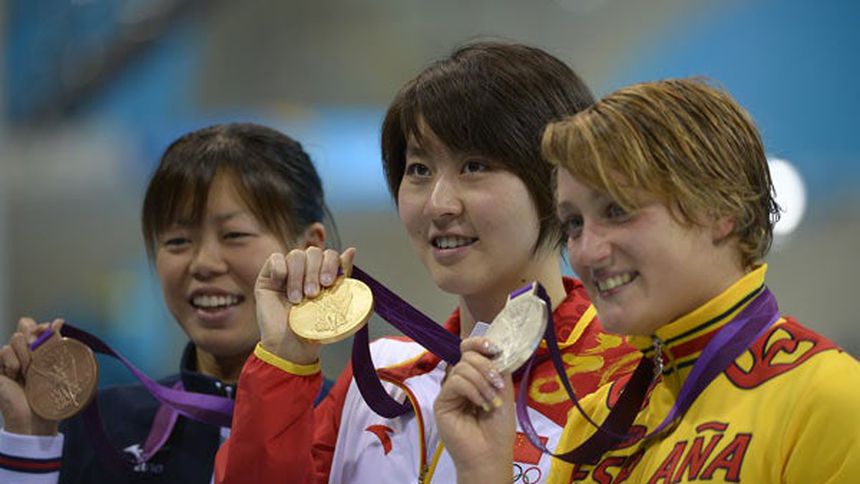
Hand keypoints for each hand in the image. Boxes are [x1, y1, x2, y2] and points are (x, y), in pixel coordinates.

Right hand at [0, 317, 63, 434]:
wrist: (36, 416)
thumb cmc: (49, 395)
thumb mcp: (56, 365)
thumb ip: (55, 342)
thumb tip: (58, 320)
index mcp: (40, 350)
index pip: (36, 325)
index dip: (42, 325)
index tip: (53, 329)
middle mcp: (24, 351)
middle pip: (25, 324)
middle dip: (35, 337)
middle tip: (40, 356)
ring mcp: (10, 359)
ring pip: (16, 337)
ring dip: (26, 354)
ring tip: (29, 372)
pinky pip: (3, 350)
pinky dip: (12, 362)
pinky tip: (16, 375)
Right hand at [255, 247, 355, 364]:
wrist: (290, 347)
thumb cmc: (312, 328)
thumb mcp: (333, 301)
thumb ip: (341, 275)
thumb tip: (351, 250)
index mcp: (322, 274)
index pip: (329, 255)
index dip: (331, 264)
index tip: (329, 283)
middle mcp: (305, 270)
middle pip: (313, 252)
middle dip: (315, 272)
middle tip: (313, 294)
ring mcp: (286, 272)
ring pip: (296, 255)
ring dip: (299, 276)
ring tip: (298, 299)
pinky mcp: (268, 277)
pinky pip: (275, 258)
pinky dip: (280, 268)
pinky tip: (281, 284)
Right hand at [434, 337, 514, 483]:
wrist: (490, 453)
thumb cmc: (499, 428)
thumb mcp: (505, 391)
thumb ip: (499, 368)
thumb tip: (495, 348)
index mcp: (476, 376)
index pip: (470, 349)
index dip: (480, 343)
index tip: (494, 348)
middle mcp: (461, 381)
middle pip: (467, 355)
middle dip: (486, 366)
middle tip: (498, 385)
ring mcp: (450, 391)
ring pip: (461, 367)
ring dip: (482, 381)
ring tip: (493, 400)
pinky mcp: (441, 402)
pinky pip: (455, 382)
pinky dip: (472, 389)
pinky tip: (482, 404)